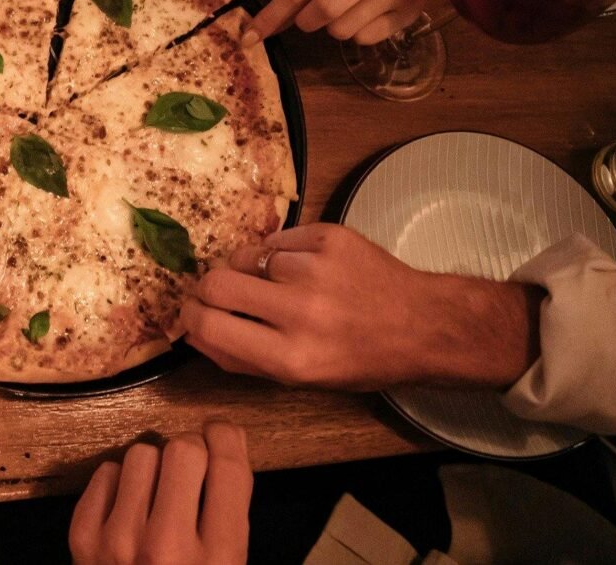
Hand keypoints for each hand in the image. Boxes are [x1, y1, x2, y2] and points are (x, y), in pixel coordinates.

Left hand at [69, 423, 250, 564]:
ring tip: (156, 496)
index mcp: (218, 559)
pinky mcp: (81, 540)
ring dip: (153, 467)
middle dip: (190, 452)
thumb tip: (222, 446)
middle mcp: (167, 546)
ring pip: (140, 454)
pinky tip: (128, 507)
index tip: (220, 433)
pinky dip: (118, 483)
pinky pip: (105, 473)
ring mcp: (118, 541)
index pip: (226, 468)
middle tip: (189, 471)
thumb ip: (229, 517)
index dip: (226, 438)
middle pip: (183, 449)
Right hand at [181, 223, 539, 390]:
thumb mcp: (301, 378)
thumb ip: (241, 358)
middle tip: (218, 294)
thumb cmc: (361, 360)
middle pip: (215, 282)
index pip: (208, 326)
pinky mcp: (327, 237)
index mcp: (292, 357)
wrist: (425, 324)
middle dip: (207, 289)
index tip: (191, 314)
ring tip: (276, 283)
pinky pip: (276, 241)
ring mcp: (314, 268)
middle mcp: (300, 311)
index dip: (189, 317)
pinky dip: (279, 254)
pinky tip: (302, 268)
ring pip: (246, 257)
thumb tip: (192, 334)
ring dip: (251, 271)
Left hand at [242, 0, 444, 46]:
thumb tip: (268, 23)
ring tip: (351, 9)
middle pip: (322, 12)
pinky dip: (358, 33)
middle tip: (312, 17)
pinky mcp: (407, 14)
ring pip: (341, 30)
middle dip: (307, 22)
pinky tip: (370, 15)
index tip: (249, 36)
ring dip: (335, 27)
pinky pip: (364, 38)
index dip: (272, 15)